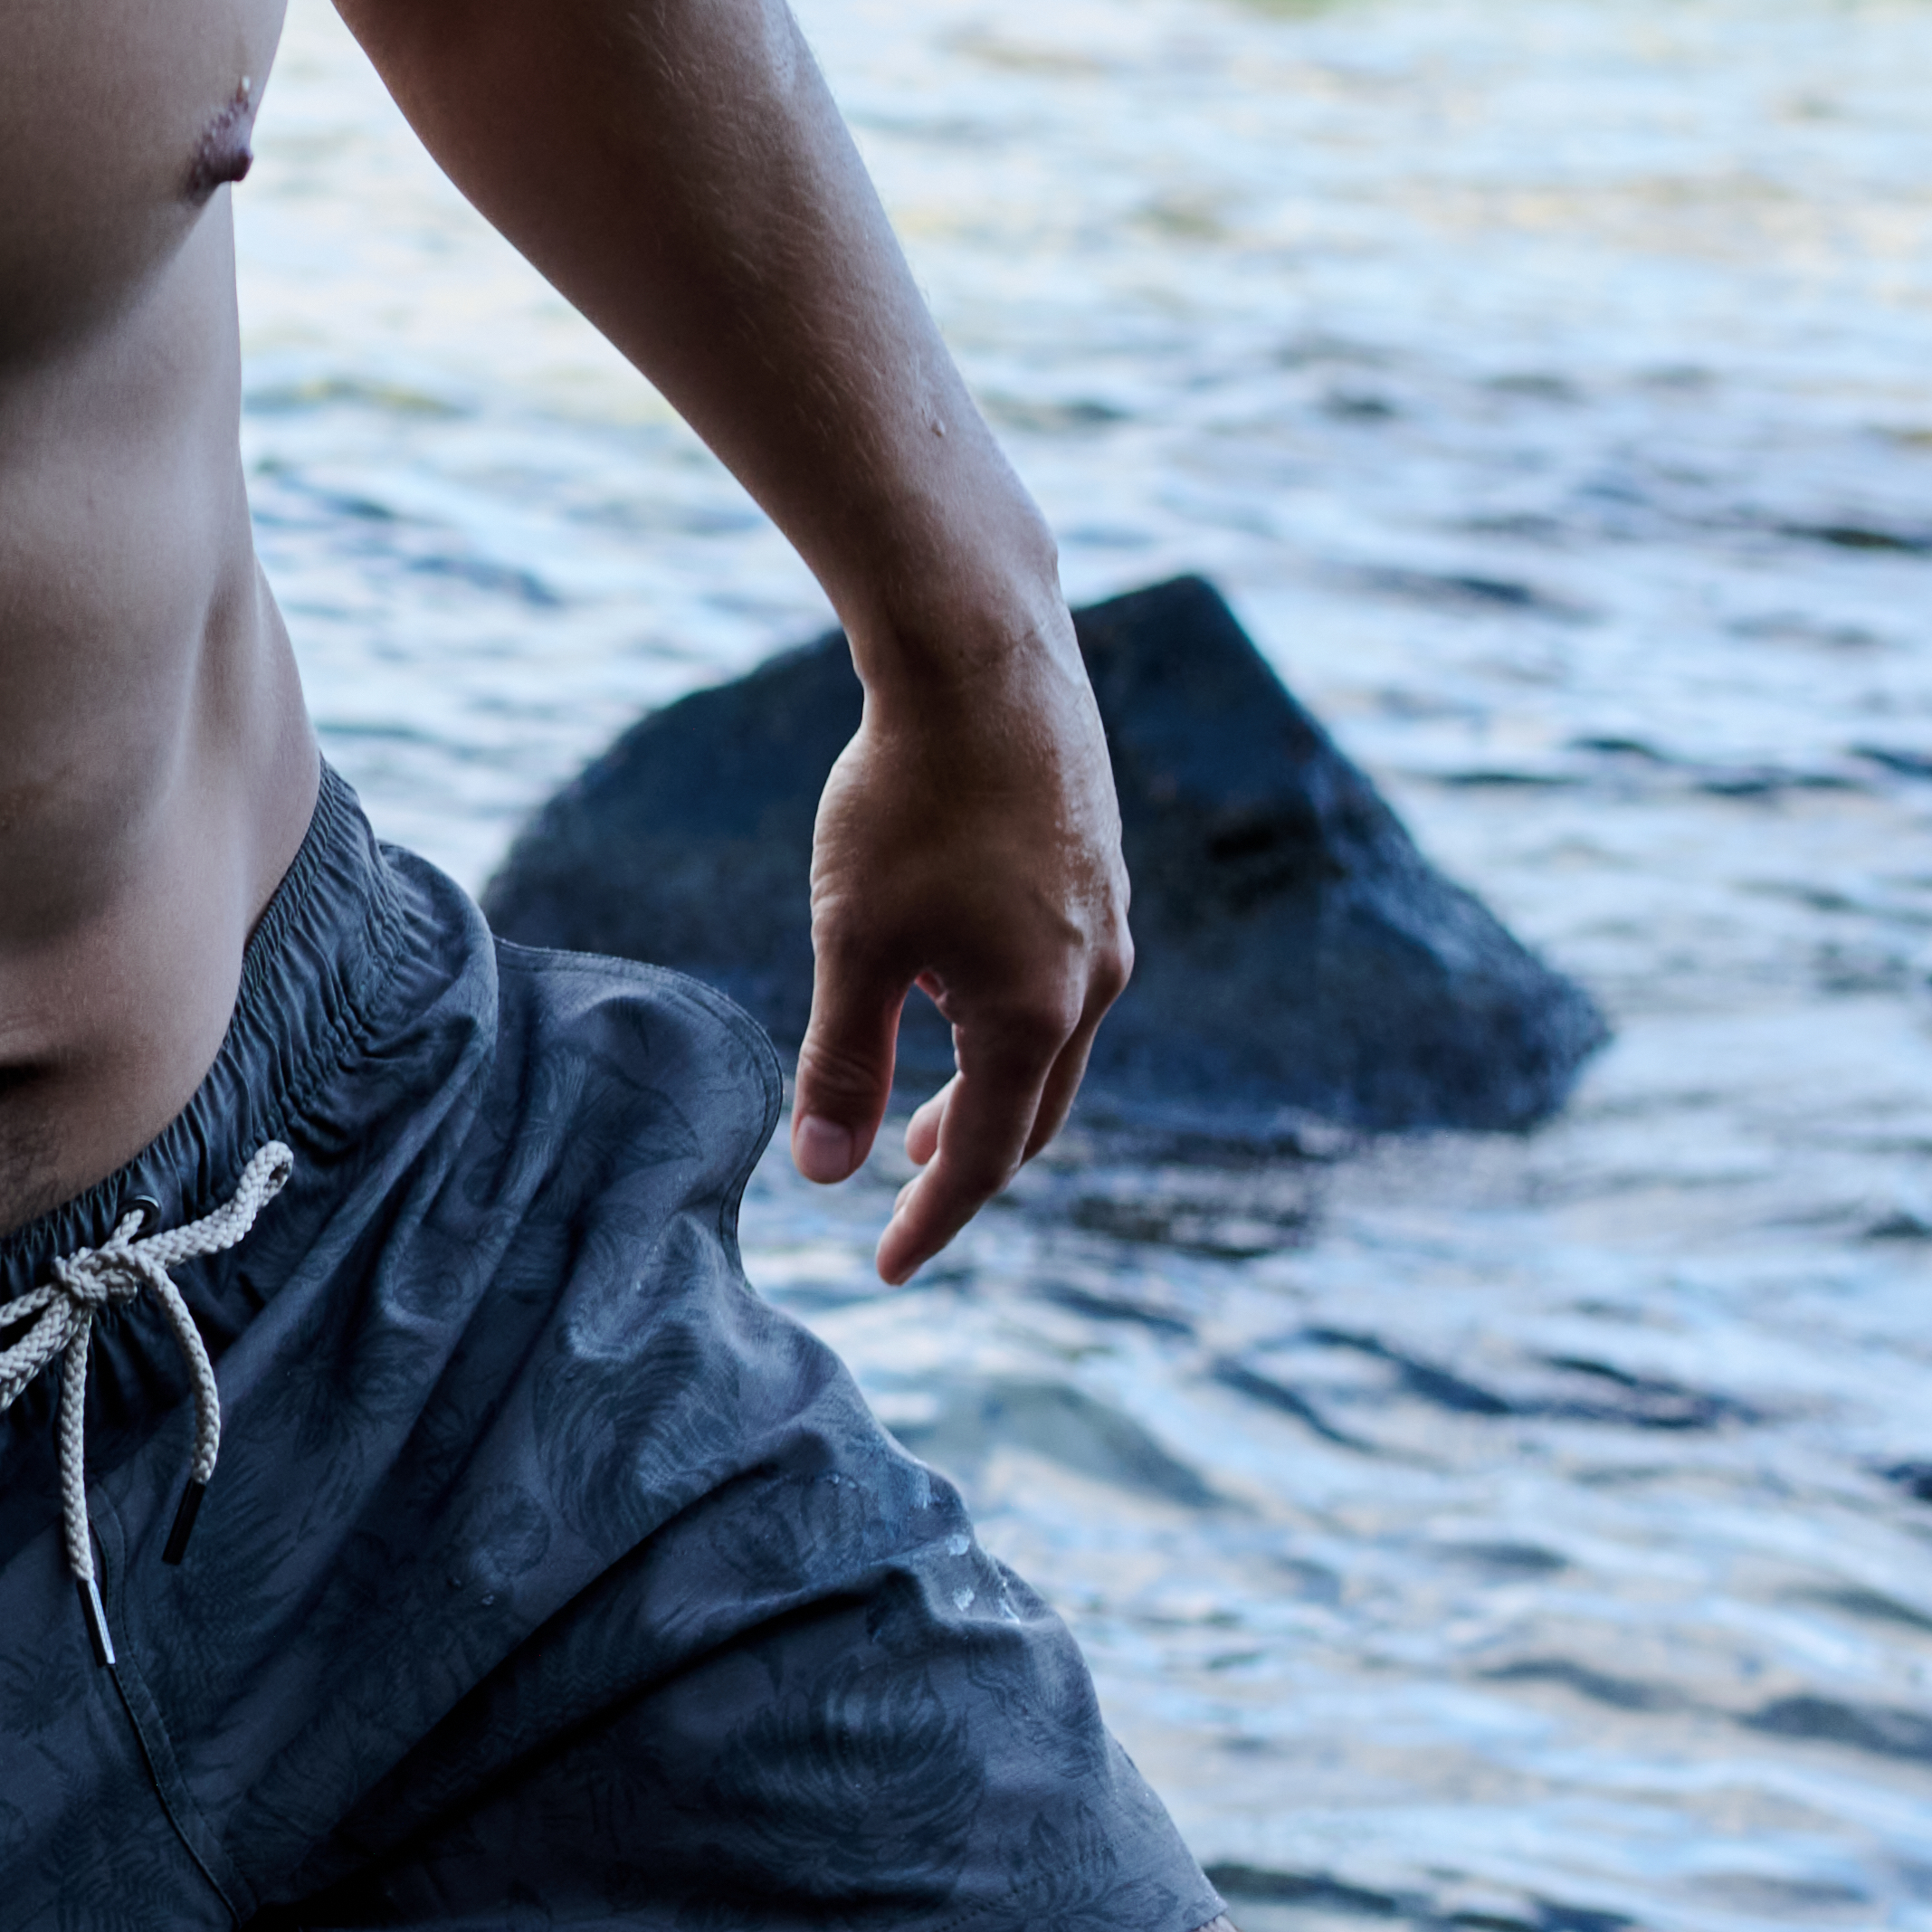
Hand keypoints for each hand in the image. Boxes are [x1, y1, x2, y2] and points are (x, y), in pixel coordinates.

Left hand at [793, 624, 1127, 1282]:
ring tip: (919, 1114)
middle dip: (967, 1162)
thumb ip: (840, 1062)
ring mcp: (1106, 924)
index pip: (984, 1155)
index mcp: (1035, 1013)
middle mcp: (1093, 979)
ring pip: (1051, 1046)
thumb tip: (825, 1175)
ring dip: (987, 1090)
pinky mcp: (1095, 875)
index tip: (888, 1269)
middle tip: (903, 1192)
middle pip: (1032, 1111)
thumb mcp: (851, 942)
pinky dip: (1005, 1024)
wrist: (982, 662)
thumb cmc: (905, 802)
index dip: (932, 1220)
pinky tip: (949, 997)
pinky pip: (1058, 984)